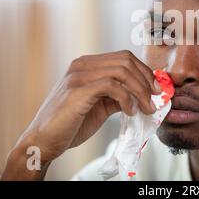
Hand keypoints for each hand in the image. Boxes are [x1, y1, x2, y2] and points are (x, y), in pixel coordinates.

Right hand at [2, 50, 161, 178]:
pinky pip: (111, 85)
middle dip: (146, 79)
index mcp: (87, 65)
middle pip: (126, 60)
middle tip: (155, 98)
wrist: (43, 141)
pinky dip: (126, 98)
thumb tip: (142, 95)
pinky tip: (130, 111)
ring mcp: (78, 76)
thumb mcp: (100, 106)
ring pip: (121, 71)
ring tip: (145, 108)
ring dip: (140, 90)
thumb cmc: (71, 124)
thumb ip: (118, 96)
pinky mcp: (77, 90)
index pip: (124, 57)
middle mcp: (82, 65)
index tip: (155, 89)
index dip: (144, 71)